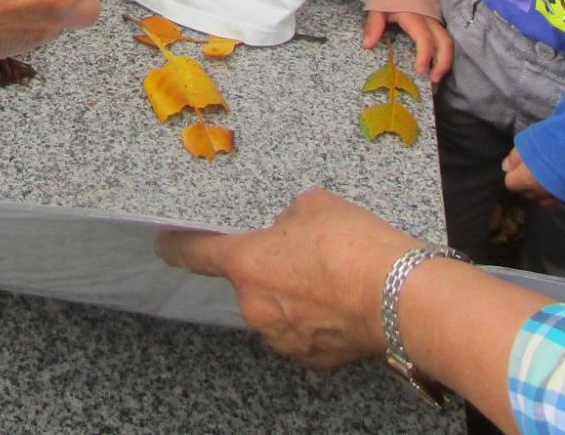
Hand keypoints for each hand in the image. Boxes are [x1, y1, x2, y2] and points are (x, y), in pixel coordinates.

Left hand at [156, 189, 418, 369]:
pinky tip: (344, 302)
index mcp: (246, 263)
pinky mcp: (313, 359)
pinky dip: (318, 320)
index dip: (180, 247)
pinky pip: (304, 333)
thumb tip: (291, 228)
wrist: (399, 296)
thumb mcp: (315, 206)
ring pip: (278, 310)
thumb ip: (290, 218)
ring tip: (333, 278)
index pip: (198, 254)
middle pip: (251, 284)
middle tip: (306, 254)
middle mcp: (256, 307)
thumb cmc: (353, 245)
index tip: (166, 244)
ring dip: (295, 296)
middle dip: (271, 269)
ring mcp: (283, 338)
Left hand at [361, 9, 454, 83]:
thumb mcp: (378, 6)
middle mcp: (430, 20)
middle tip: (434, 81)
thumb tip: (368, 45)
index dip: (425, 55)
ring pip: (448, 42)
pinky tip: (435, 67)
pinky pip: (444, 39)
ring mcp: (436, 21)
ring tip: (435, 78)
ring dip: (445, 61)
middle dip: (443, 63)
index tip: (420, 70)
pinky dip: (443, 54)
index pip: (425, 38)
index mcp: (415, 17)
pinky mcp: (437, 22)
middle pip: (445, 43)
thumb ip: (374, 25)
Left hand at [502, 147, 563, 207]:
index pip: (511, 184)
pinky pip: (559, 200)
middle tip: (533, 169)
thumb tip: (506, 168)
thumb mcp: (528, 143)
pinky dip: (557, 193)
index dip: (513, 175)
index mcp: (527, 180)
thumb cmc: (552, 142)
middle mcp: (541, 193)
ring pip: (543, 200)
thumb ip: (514, 157)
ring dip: (541, 191)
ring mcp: (557, 198)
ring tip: (547, 176)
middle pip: (526, 193)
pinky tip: (561, 182)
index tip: (519, 167)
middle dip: (526, 184)